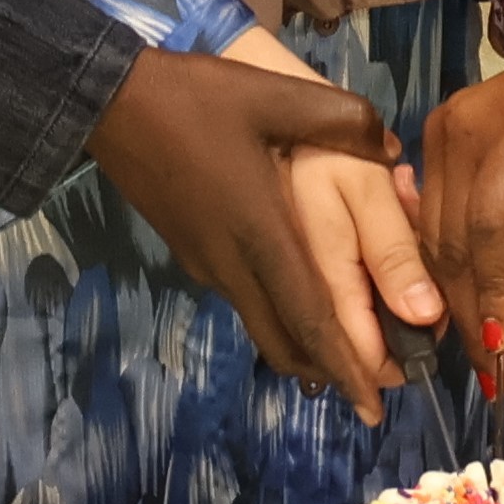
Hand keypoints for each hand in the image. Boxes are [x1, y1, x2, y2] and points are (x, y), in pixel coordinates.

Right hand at [219, 27, 437, 409]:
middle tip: (378, 387)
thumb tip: (393, 148)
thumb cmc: (196, 99)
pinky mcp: (195, 254)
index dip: (347, 367)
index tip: (375, 408)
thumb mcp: (275, 95)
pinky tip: (306, 296)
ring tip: (353, 348)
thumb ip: (341, 120)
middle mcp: (234, 264)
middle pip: (288, 342)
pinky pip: (247, 302)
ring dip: (308, 346)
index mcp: (262, 234)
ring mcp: (209, 264)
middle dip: (334, 371)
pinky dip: (283, 317)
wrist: (110, 101)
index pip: (311, 319)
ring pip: (266, 325)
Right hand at [416, 0, 503, 400]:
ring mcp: (439, 128)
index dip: (495, 295)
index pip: (491, 227)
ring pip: (432, 239)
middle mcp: (464, 124)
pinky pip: (430, 221)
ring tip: (493, 349)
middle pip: (451, 240)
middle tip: (497, 372)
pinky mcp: (429, 140)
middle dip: (473, 313)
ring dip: (459, 300)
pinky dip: (451, 269)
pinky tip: (476, 304)